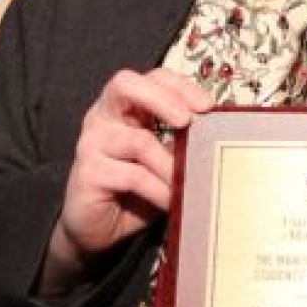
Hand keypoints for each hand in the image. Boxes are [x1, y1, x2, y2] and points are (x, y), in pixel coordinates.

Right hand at [45, 68, 213, 289]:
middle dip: (163, 99)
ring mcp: (91, 143)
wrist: (99, 229)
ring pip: (138, 141)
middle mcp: (102, 116)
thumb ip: (181, 143)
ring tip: (189, 182)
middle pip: (126, 84)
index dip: (180, 86)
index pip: (152, 77)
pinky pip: (133, 176)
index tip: (208, 106)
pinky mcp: (88, 172)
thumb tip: (218, 136)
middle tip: (188, 122)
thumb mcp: (163, 160)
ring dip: (171, 165)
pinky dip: (159, 189)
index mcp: (124, 106)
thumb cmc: (136, 190)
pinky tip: (171, 200)